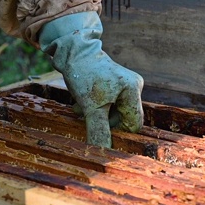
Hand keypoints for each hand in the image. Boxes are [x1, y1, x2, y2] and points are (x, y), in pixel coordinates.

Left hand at [39, 12, 143, 146]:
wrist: (71, 51)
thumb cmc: (84, 76)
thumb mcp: (91, 107)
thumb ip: (99, 130)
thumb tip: (103, 153)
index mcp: (133, 90)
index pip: (133, 124)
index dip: (117, 132)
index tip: (100, 133)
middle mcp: (132, 86)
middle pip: (122, 118)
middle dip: (103, 121)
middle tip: (86, 116)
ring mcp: (122, 84)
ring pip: (111, 111)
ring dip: (95, 114)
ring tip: (81, 107)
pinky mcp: (111, 83)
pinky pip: (105, 103)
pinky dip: (93, 106)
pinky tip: (81, 102)